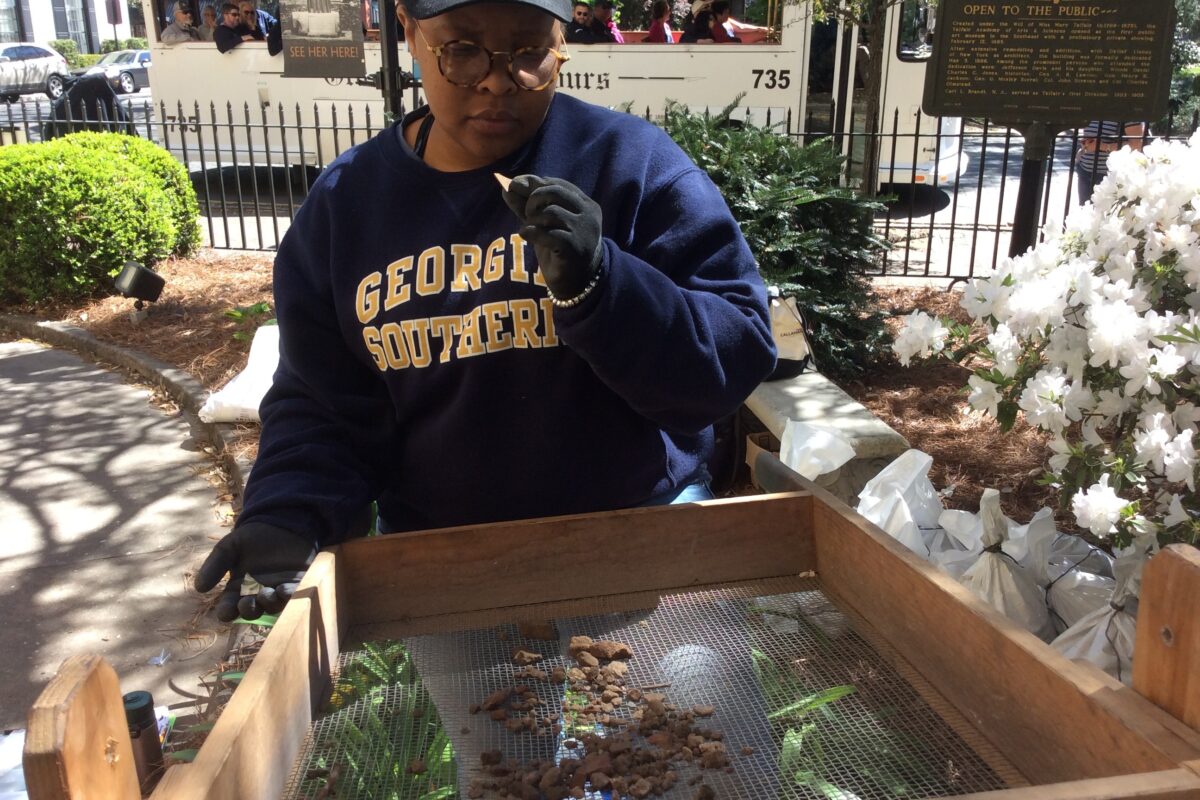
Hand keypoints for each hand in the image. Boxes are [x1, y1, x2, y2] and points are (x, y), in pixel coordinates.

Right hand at [194, 522, 317, 621]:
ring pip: (273, 606)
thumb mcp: (229, 547)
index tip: (227, 610)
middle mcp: (257, 594)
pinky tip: (283, 589)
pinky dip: (289, 595)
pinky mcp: (297, 583)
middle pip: (251, 611)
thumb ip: (214, 565)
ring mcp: (277, 590)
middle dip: (249, 610)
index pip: (229, 608)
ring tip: (267, 593)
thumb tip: (199, 588)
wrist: (279, 522)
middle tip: (248, 601)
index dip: (227, 612)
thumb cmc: (251, 536)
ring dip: (269, 604)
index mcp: (238, 589)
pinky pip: (294, 595)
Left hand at [502, 175, 602, 300]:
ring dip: (533, 219)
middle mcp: (589, 214)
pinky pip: (548, 233)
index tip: (515, 185)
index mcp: (585, 204)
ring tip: (530, 229)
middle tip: (526, 214)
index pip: (557, 184)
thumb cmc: (559, 248)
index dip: (533, 182)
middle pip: (554, 192)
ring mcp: (584, 231)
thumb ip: (527, 205)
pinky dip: (532, 232)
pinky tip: (527, 236)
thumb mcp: (542, 223)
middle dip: (533, 200)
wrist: (575, 282)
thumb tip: (507, 186)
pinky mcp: (576, 248)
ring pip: (551, 212)